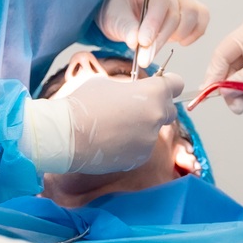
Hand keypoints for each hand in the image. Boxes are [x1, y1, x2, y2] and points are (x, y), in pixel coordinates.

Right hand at [37, 71, 184, 174]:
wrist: (66, 135)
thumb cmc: (83, 104)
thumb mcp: (108, 84)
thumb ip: (129, 89)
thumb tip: (133, 94)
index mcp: (153, 93)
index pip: (176, 84)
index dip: (168, 84)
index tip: (162, 86)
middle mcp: (157, 117)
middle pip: (169, 111)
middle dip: (157, 108)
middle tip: (135, 108)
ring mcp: (149, 140)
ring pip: (152, 132)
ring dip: (141, 129)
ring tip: (114, 128)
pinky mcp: (140, 158)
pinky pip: (141, 148)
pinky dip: (131, 145)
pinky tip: (111, 142)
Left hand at [100, 0, 208, 57]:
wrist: (125, 10)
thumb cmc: (120, 11)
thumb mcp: (114, 18)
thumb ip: (126, 28)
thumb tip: (136, 42)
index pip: (160, 0)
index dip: (154, 22)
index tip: (144, 42)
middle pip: (175, 13)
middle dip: (160, 39)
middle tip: (145, 57)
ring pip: (193, 16)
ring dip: (177, 36)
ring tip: (158, 44)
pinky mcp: (191, 11)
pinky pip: (201, 22)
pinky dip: (192, 35)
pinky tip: (177, 41)